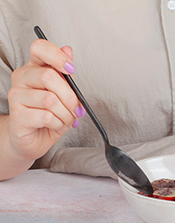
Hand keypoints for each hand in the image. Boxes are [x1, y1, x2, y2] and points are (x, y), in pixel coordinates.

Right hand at [6, 39, 83, 161]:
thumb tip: (68, 50)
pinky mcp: (17, 115)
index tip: (71, 69)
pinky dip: (57, 124)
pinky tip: (55, 125)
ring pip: (49, 99)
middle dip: (70, 97)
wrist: (34, 140)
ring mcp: (16, 96)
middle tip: (76, 110)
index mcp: (34, 68)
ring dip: (65, 114)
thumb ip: (67, 76)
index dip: (57, 56)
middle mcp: (22, 78)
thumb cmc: (49, 116)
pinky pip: (46, 116)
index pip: (39, 48)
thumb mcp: (63, 96)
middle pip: (48, 76)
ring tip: (66, 120)